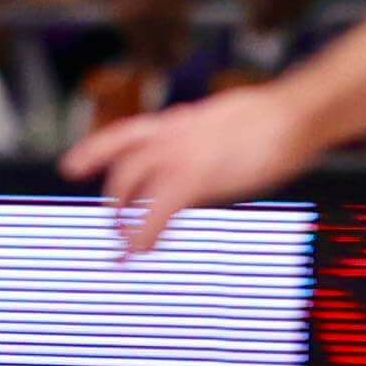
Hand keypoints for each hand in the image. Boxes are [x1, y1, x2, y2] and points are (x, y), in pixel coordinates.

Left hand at [64, 82, 323, 254]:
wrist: (294, 113)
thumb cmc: (277, 117)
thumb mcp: (233, 118)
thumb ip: (213, 134)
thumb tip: (218, 144)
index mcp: (180, 121)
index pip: (125, 135)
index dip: (93, 151)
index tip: (71, 167)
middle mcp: (170, 134)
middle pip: (120, 162)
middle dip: (113, 195)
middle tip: (111, 222)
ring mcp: (178, 154)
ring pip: (129, 185)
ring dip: (122, 217)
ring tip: (124, 243)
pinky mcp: (192, 179)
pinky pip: (154, 212)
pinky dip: (141, 234)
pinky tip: (139, 251)